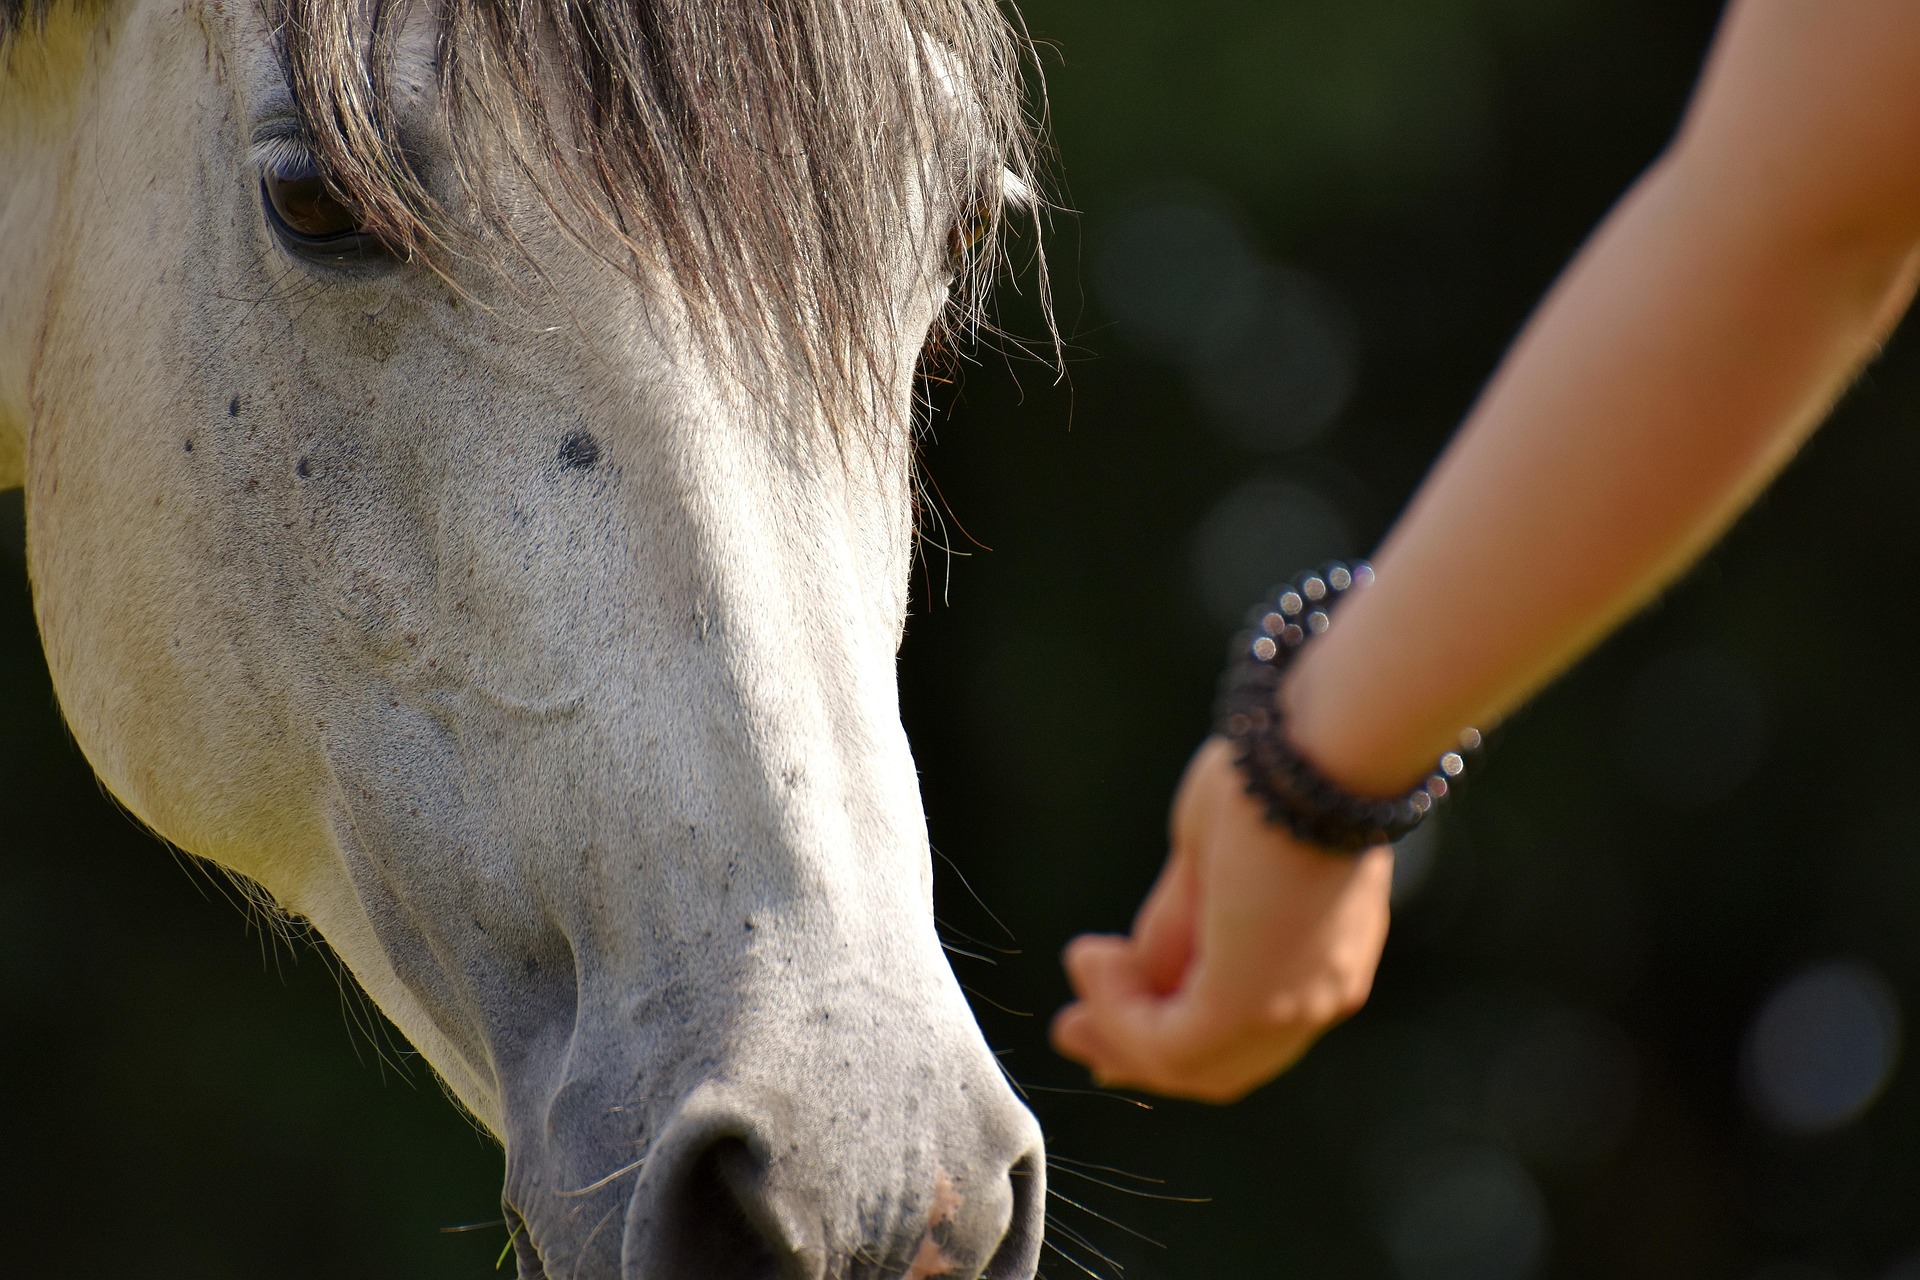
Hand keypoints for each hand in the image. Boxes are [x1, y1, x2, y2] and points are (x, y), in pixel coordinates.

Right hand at [1050, 737, 1393, 1101]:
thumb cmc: (1272, 780)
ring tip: (1079, 969)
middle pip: (1218, 1066)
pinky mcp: (1249, 1005)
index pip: (1244, 1030)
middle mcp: (1317, 997)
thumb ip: (1184, 925)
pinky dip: (1118, 1010)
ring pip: (1191, 1064)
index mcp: (1320, 957)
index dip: (1171, 1031)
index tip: (1106, 1011)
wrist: (1316, 755)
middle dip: (1133, 1048)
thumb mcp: (1212, 861)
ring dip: (1118, 1028)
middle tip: (1069, 1028)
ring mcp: (1289, 1008)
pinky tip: (1091, 957)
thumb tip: (1142, 969)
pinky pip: (1167, 1042)